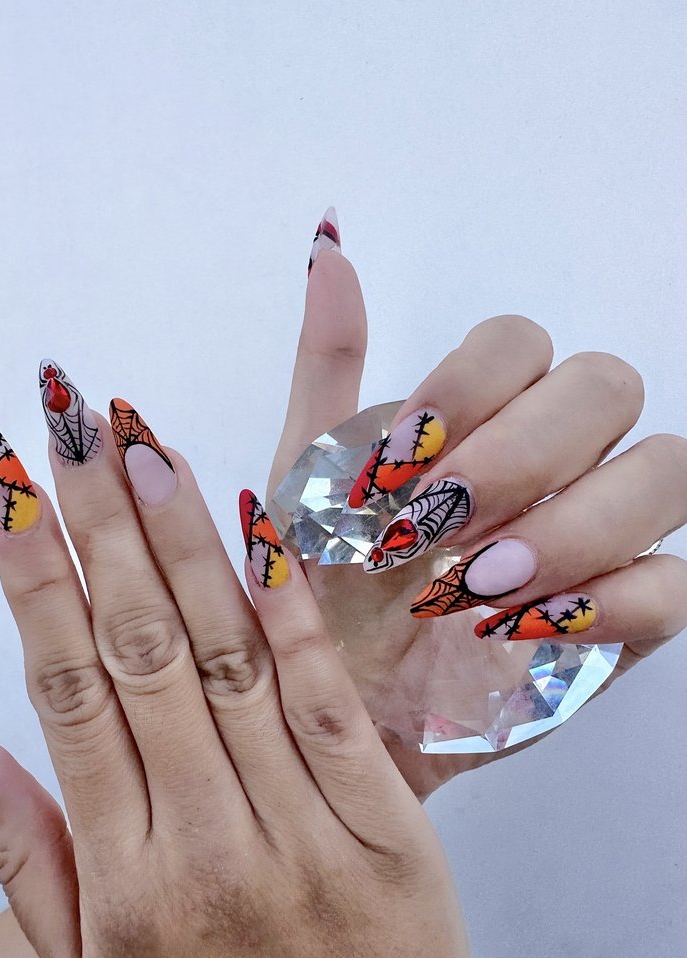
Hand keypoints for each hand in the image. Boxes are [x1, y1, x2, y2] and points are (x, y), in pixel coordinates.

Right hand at [0, 372, 471, 957]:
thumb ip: (35, 861)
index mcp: (123, 878)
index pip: (65, 688)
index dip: (35, 574)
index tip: (14, 486)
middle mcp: (204, 842)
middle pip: (140, 648)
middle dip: (102, 523)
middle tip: (77, 423)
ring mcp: (302, 832)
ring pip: (228, 658)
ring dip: (185, 540)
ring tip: (146, 447)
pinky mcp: (388, 829)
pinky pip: (329, 703)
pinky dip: (292, 613)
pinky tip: (262, 530)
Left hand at [272, 218, 686, 799]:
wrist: (332, 710)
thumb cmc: (316, 595)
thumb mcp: (307, 484)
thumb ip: (328, 370)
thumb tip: (327, 247)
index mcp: (480, 416)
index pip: (521, 341)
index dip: (471, 385)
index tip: (399, 461)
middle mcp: (551, 461)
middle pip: (605, 388)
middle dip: (523, 453)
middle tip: (438, 526)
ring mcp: (597, 536)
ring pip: (666, 470)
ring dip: (574, 522)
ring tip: (478, 585)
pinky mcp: (622, 621)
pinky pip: (678, 583)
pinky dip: (617, 598)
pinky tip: (528, 628)